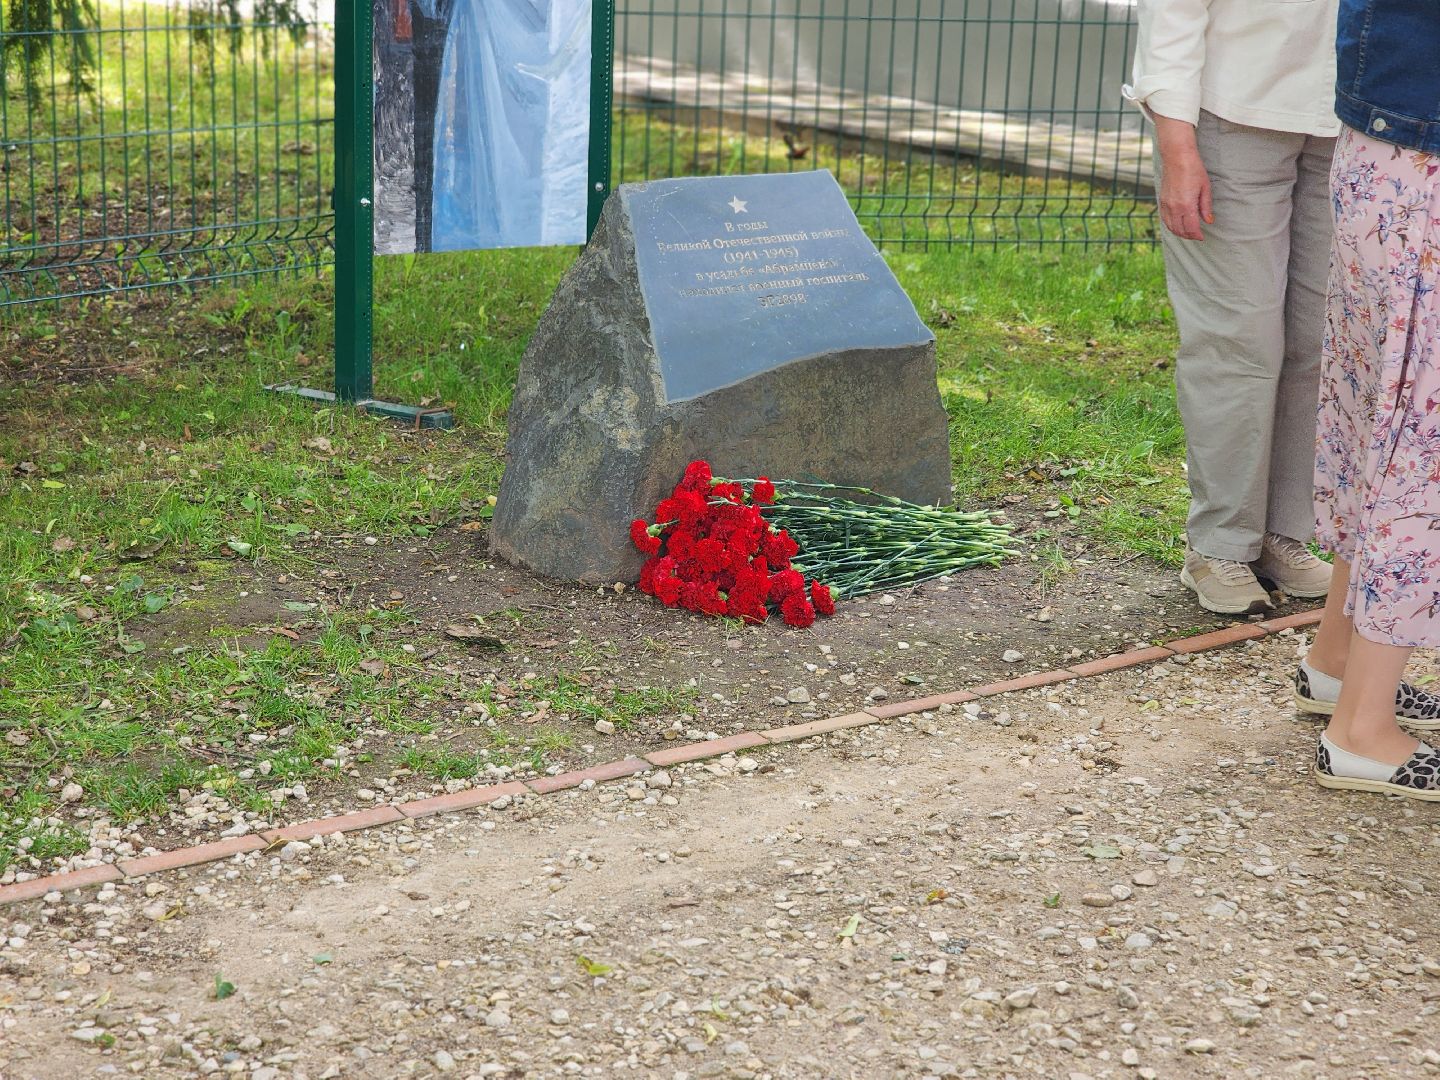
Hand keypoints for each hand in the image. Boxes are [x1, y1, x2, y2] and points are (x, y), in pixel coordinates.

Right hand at [1154, 116, 1212, 240]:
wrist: (1177, 157)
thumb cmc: (1194, 169)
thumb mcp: (1205, 188)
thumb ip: (1206, 206)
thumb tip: (1208, 220)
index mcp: (1187, 205)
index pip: (1191, 228)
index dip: (1197, 235)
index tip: (1202, 237)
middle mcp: (1174, 208)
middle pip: (1180, 230)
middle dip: (1189, 236)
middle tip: (1196, 236)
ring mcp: (1166, 205)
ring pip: (1171, 227)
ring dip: (1179, 232)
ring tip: (1187, 232)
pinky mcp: (1161, 201)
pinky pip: (1165, 219)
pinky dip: (1171, 225)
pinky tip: (1177, 224)